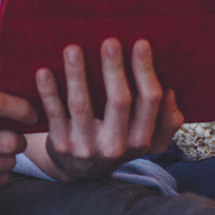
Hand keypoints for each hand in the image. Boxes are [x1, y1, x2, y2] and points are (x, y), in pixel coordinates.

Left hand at [30, 39, 182, 181]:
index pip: (149, 100)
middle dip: (114, 69)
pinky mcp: (61, 146)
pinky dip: (48, 93)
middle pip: (119, 101)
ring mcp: (86, 147)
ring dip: (77, 75)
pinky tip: (44, 72)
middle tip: (109, 41)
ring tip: (73, 49)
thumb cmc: (116, 143)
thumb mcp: (147, 141)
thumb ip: (165, 121)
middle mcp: (116, 146)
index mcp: (141, 139)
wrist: (79, 173)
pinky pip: (54, 115)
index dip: (145, 71)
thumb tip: (170, 93)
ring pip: (82, 105)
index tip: (140, 43)